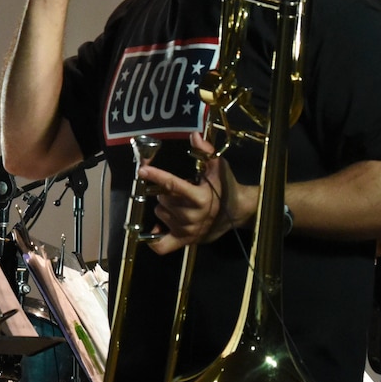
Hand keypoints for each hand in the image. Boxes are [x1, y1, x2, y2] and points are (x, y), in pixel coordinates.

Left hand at [140, 135, 251, 252]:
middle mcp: (192, 216)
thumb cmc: (226, 187)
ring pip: (160, 214)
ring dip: (164, 207)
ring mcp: (187, 231)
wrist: (238, 212)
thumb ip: (206, 152)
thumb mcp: (218, 167)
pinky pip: (161, 246)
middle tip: (178, 190)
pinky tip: (157, 228)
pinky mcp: (184, 242)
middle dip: (165, 191)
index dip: (156, 175)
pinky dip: (155, 238)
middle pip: (163, 199)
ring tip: (179, 204)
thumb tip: (194, 136)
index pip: (173, 185)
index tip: (143, 170)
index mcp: (200, 197)